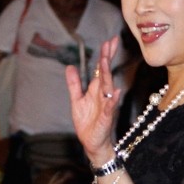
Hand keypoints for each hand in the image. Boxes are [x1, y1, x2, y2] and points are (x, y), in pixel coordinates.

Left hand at [65, 36, 120, 164]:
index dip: (105, 55)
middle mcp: (103, 95)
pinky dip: (112, 100)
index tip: (109, 41)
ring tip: (105, 61)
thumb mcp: (76, 100)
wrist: (92, 142)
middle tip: (111, 43)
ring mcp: (106, 106)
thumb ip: (74, 84)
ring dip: (107, 75)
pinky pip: (109, 108)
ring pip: (108, 88)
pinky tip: (114, 92)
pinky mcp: (106, 118)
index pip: (101, 69)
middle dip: (107, 58)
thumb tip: (70, 66)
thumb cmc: (87, 122)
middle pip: (106, 73)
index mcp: (96, 90)